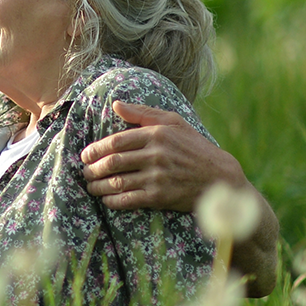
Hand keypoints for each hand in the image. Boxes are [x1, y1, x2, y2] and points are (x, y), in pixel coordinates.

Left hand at [81, 101, 246, 211]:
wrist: (220, 178)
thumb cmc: (195, 148)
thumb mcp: (174, 123)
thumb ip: (143, 113)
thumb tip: (116, 105)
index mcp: (157, 135)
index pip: (116, 142)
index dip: (95, 150)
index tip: (85, 156)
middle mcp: (156, 155)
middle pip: (112, 163)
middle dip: (92, 169)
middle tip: (85, 172)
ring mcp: (158, 177)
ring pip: (117, 182)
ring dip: (98, 186)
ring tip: (90, 186)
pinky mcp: (160, 197)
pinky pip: (127, 200)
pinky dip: (112, 200)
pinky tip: (106, 199)